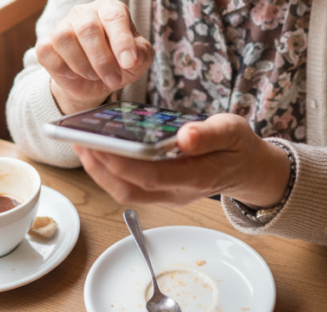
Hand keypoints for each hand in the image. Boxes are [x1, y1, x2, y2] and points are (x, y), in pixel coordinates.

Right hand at [36, 0, 152, 113]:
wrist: (95, 82)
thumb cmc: (120, 63)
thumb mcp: (139, 59)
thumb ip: (141, 54)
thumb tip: (132, 57)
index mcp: (109, 8)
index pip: (114, 16)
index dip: (121, 40)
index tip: (129, 62)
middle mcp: (84, 12)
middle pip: (87, 28)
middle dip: (102, 60)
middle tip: (114, 80)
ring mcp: (61, 26)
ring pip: (64, 38)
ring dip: (82, 64)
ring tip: (93, 75)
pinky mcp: (45, 44)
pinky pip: (47, 52)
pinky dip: (63, 69)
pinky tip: (74, 73)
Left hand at [73, 114, 291, 208]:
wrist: (247, 169)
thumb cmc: (238, 146)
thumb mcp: (232, 131)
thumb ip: (210, 134)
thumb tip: (184, 136)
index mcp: (196, 177)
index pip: (151, 176)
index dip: (122, 162)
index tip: (99, 141)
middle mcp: (177, 192)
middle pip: (129, 189)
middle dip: (100, 167)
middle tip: (79, 139)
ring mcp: (167, 195)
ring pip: (125, 192)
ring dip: (99, 171)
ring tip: (82, 142)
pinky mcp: (161, 191)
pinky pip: (129, 187)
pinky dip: (109, 171)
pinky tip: (100, 148)